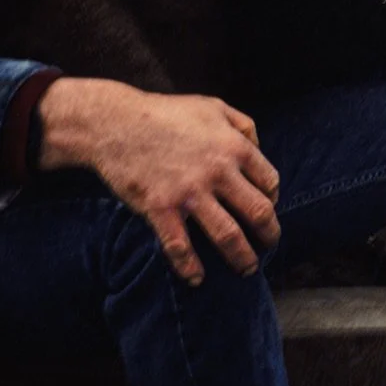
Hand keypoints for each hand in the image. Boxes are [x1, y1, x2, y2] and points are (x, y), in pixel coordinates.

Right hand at [37, 77, 280, 284]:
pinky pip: (181, 247)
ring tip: (247, 269)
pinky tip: (196, 279)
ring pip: (229, 236)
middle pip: (259, 213)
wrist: (113, 122)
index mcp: (234, 147)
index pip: (270, 182)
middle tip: (269, 247)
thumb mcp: (212, 106)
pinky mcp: (160, 208)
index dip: (272, 200)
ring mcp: (189, 192)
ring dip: (242, 258)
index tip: (266, 210)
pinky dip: (191, 268)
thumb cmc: (164, 113)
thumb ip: (242, 125)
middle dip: (269, 235)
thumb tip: (258, 149)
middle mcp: (218, 171)